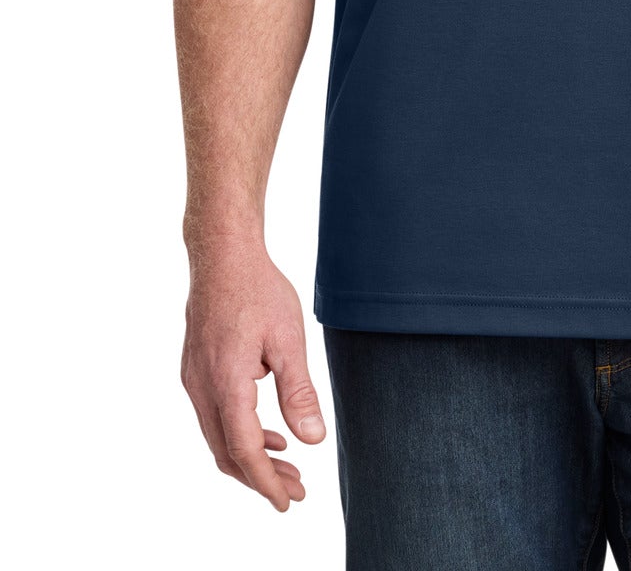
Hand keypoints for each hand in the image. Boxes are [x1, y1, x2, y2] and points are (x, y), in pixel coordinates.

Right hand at [181, 236, 327, 511]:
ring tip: (286, 466)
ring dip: (249, 457)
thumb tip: (311, 440)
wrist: (222, 254)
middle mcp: (202, 387)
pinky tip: (268, 432)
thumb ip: (298, 392)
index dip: (266, 482)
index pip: (244, 450)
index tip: (288, 502)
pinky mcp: (194, 370)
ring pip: (217, 437)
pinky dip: (238, 433)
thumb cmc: (258, 289)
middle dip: (260, 478)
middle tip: (295, 491)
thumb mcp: (289, 339)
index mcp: (226, 383)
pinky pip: (213, 416)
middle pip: (226, 453)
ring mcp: (193, 379)